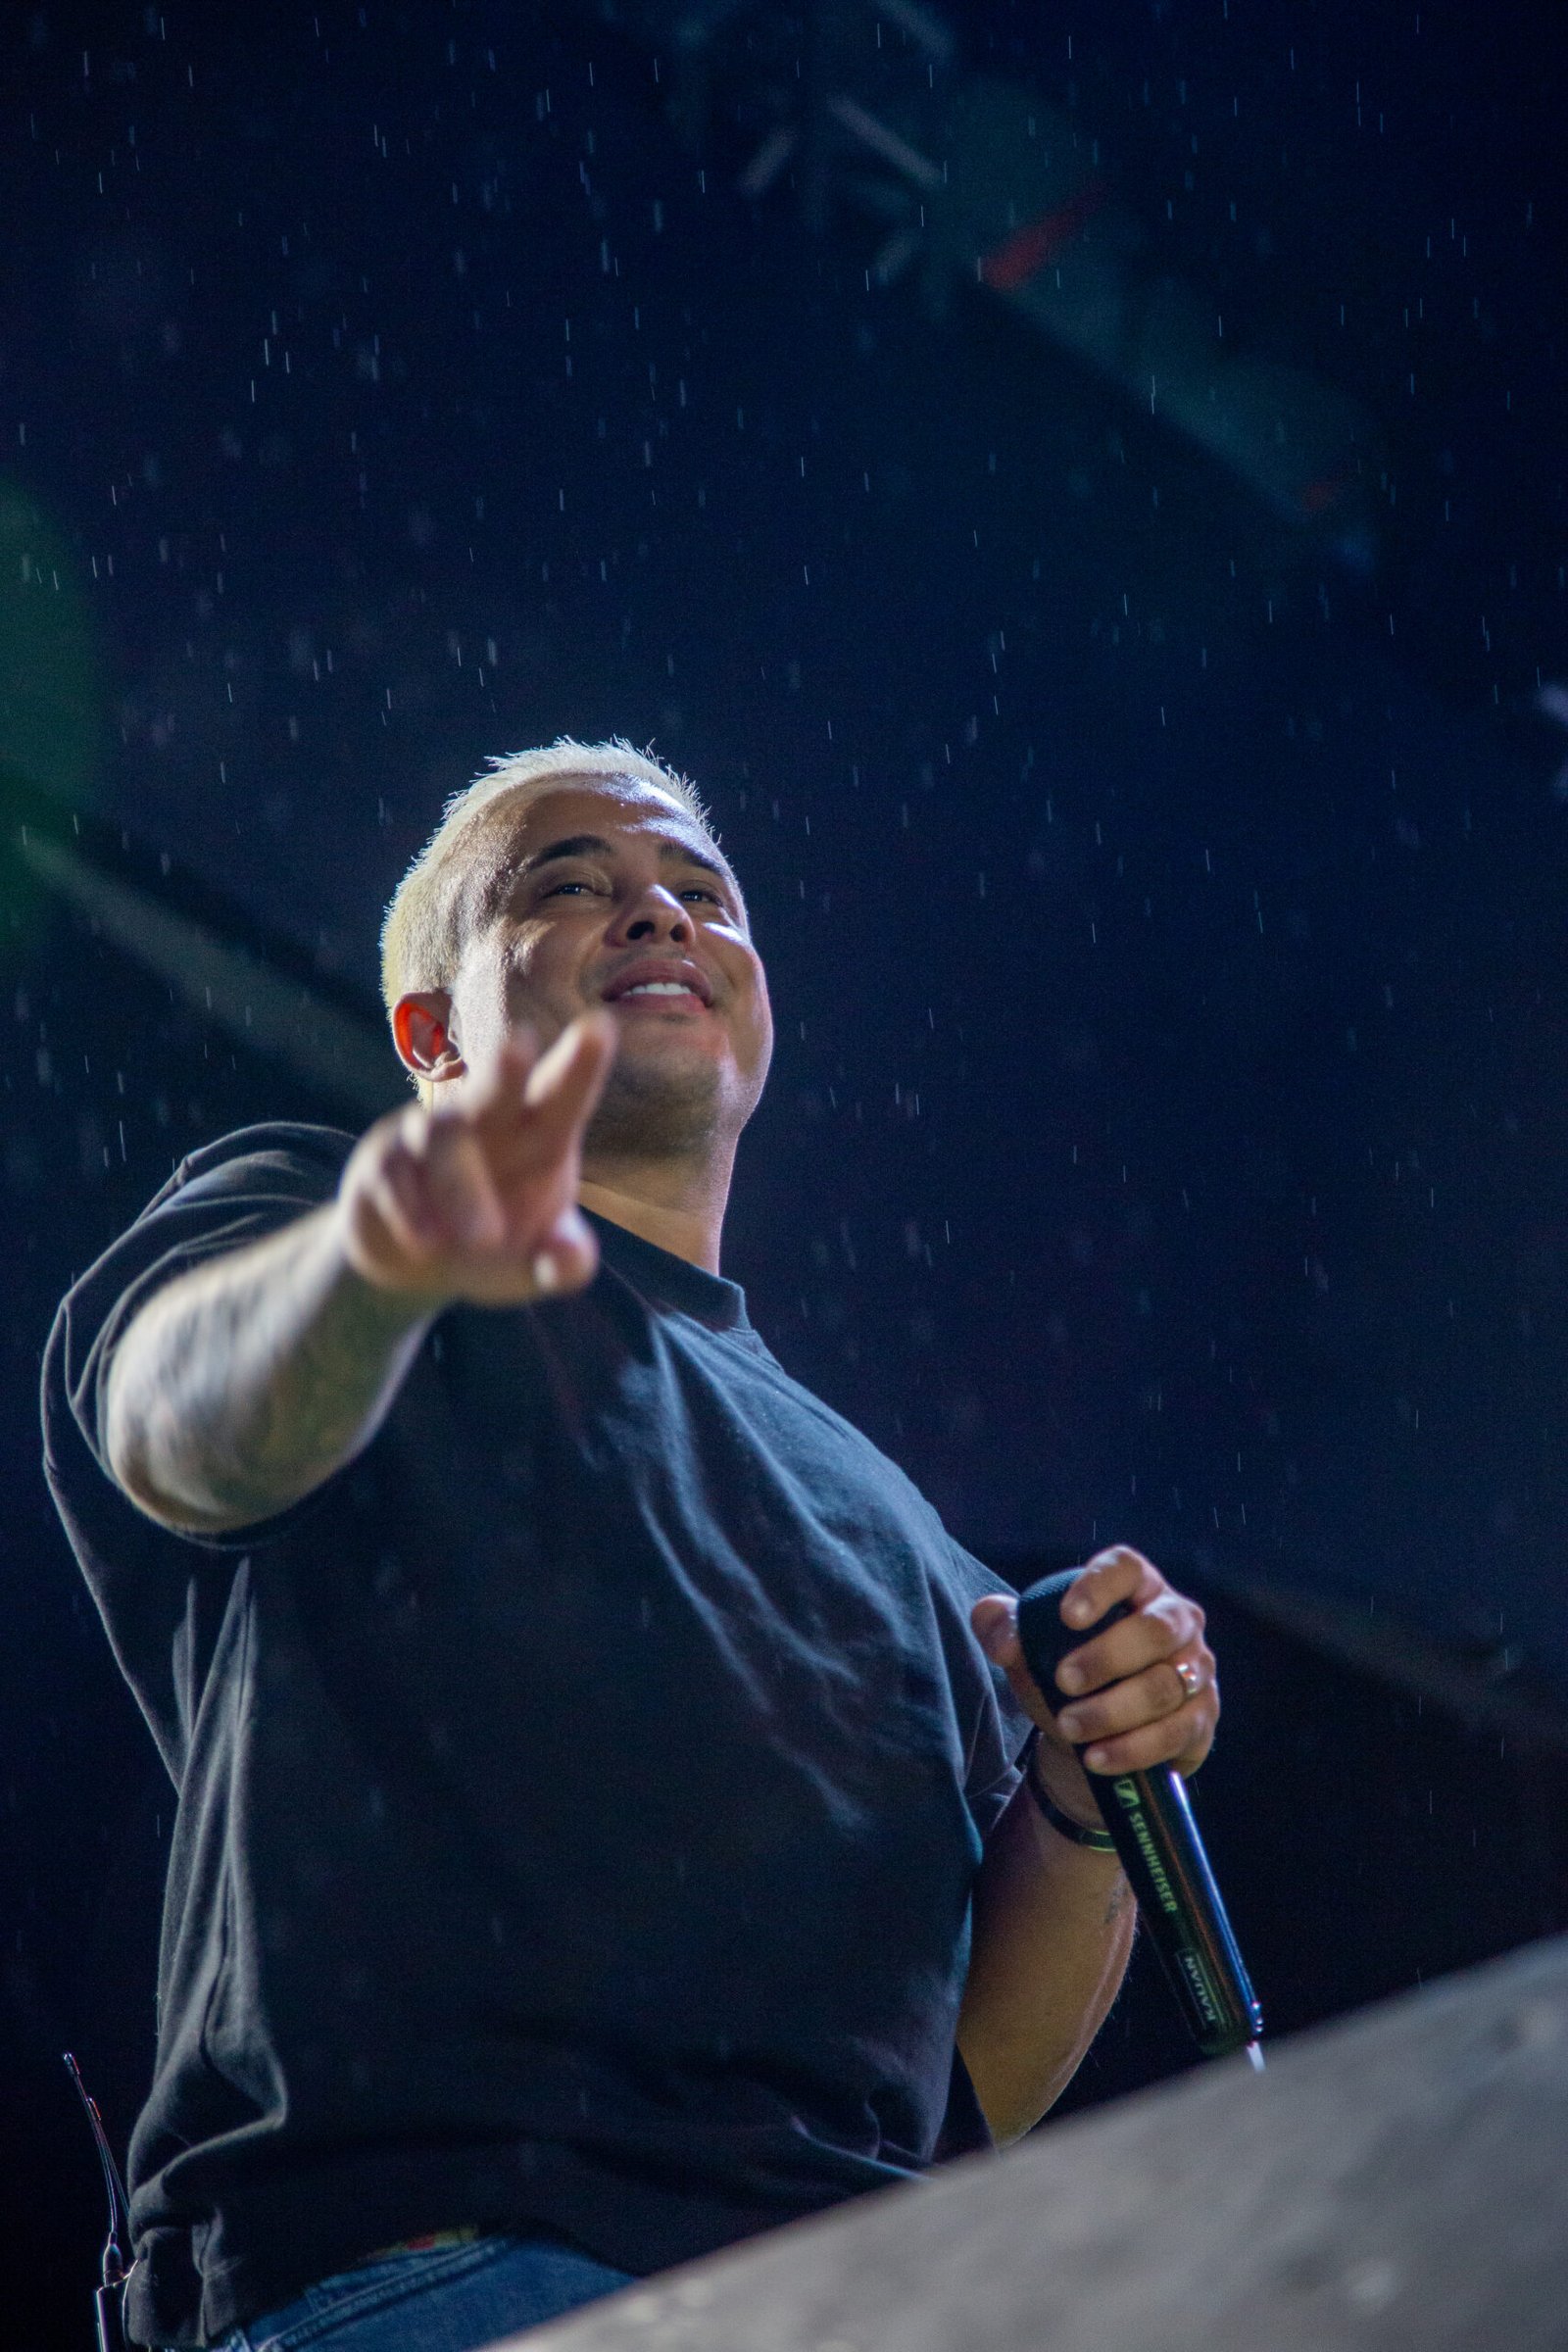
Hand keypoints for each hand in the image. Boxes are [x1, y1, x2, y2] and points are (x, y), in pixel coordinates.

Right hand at [335, 1014, 616, 1307]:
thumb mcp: (534, 1267)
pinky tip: (425, 1243)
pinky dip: (412, 1211)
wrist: (415, 1263)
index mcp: (536, 1135)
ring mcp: (428, 1136)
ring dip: (462, 1190)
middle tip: (520, 1044)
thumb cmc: (494, 1244)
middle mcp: (485, 1122)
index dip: (582, 1064)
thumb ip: (561, 1263)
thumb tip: (573, 1260)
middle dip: (507, 1066)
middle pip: (496, 1087)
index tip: (601, 1025)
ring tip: (483, 1241)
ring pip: (443, 1139)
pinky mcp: (382, 1162)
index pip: (561, 1095)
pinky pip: (394, 1177)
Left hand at [972, 1546, 1218, 1824]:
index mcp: (1136, 1586)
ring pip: (1164, 1686)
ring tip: (1069, 1727)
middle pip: (1155, 1630)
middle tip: (1063, 1681)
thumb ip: (1001, 1629)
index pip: (1125, 1568)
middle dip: (1107, 1658)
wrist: (1092, 1739)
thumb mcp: (1028, 1649)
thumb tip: (1005, 1642)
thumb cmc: (1064, 1675)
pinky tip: (1096, 1757)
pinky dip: (1132, 1748)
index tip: (1067, 1616)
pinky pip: (1175, 1732)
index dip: (1099, 1586)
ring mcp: (1195, 1669)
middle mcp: (1176, 1620)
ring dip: (1113, 1710)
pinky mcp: (1201, 1717)